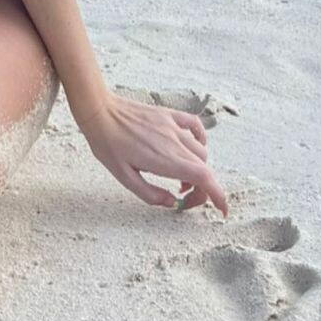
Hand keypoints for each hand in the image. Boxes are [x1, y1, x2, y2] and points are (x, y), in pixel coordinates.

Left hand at [75, 91, 228, 214]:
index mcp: (165, 160)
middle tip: (183, 196)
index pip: (204, 178)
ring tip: (179, 177)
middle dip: (200, 189)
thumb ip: (150, 194)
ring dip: (198, 169)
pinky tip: (189, 148)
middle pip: (204, 169)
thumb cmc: (107, 144)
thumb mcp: (124, 177)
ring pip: (201, 152)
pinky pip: (195, 126)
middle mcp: (174, 142)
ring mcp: (173, 126)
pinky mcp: (168, 115)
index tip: (221, 209)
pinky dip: (200, 140)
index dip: (218, 196)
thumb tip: (171, 203)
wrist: (99, 111)